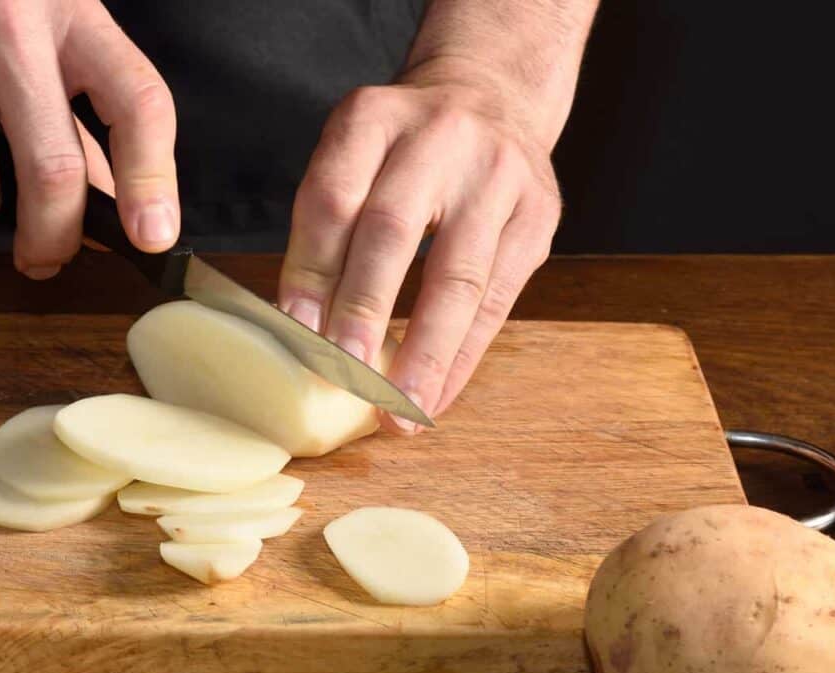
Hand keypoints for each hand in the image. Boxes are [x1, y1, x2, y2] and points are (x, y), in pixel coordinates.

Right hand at [0, 0, 177, 277]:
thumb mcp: (45, 25)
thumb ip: (83, 108)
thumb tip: (114, 204)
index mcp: (69, 11)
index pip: (137, 104)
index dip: (152, 180)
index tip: (152, 234)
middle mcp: (5, 27)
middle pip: (52, 171)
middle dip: (54, 237)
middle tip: (48, 255)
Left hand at [278, 68, 560, 432]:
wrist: (494, 96)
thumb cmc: (405, 150)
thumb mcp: (356, 156)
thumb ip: (330, 226)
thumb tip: (304, 329)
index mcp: (374, 117)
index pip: (333, 197)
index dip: (312, 268)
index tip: (296, 331)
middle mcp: (439, 137)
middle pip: (394, 232)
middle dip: (366, 311)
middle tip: (344, 376)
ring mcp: (498, 175)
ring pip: (458, 275)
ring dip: (424, 353)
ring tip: (399, 412)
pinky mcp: (538, 216)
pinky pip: (498, 300)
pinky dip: (462, 356)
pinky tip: (436, 397)